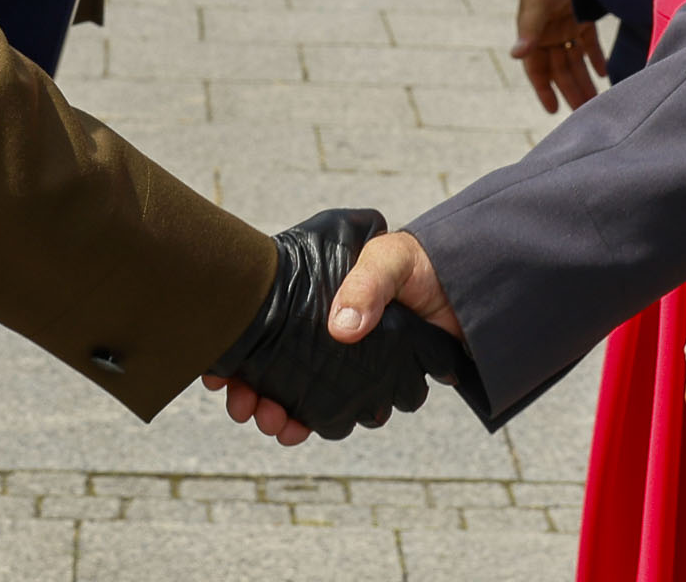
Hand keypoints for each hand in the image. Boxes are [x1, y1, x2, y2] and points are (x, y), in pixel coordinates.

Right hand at [204, 211, 462, 443]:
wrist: (465, 289)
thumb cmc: (420, 264)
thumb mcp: (389, 258)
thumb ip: (368, 285)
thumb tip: (341, 329)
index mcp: (315, 297)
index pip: (263, 326)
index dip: (238, 351)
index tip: (220, 374)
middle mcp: (318, 330)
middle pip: (267, 364)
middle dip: (248, 389)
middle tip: (242, 406)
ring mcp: (337, 359)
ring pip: (289, 390)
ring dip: (271, 409)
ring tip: (271, 421)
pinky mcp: (360, 384)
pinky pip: (325, 409)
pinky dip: (303, 421)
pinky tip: (294, 428)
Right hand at [512, 0, 605, 113]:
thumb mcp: (536, 4)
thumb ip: (529, 30)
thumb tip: (516, 55)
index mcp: (533, 33)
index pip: (537, 69)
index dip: (544, 90)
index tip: (552, 111)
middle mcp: (548, 34)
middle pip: (560, 69)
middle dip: (571, 90)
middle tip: (584, 113)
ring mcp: (564, 26)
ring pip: (575, 61)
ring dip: (585, 79)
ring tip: (596, 101)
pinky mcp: (581, 18)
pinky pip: (588, 44)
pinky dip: (595, 57)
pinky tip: (604, 73)